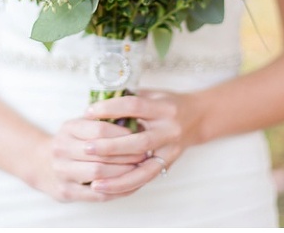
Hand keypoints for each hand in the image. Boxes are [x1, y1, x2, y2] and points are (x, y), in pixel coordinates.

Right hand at [32, 117, 147, 202]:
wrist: (40, 163)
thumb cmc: (72, 141)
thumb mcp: (81, 125)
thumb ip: (102, 121)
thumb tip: (136, 122)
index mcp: (68, 128)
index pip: (100, 129)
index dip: (122, 133)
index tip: (138, 135)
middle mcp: (62, 149)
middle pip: (101, 153)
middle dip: (127, 155)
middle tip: (145, 154)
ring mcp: (62, 171)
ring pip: (99, 174)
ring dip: (124, 172)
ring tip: (139, 168)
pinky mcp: (66, 191)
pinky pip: (97, 194)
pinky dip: (117, 190)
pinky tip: (130, 184)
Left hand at [81, 90, 202, 194]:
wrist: (197, 117)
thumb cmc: (166, 103)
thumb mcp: (151, 94)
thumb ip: (127, 99)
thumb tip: (95, 105)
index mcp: (164, 108)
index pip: (135, 107)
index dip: (111, 108)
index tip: (88, 112)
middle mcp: (170, 131)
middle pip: (139, 142)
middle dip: (111, 147)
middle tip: (86, 148)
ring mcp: (170, 151)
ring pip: (144, 170)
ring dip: (118, 178)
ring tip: (94, 183)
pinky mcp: (168, 165)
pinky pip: (146, 180)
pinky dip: (126, 187)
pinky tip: (108, 190)